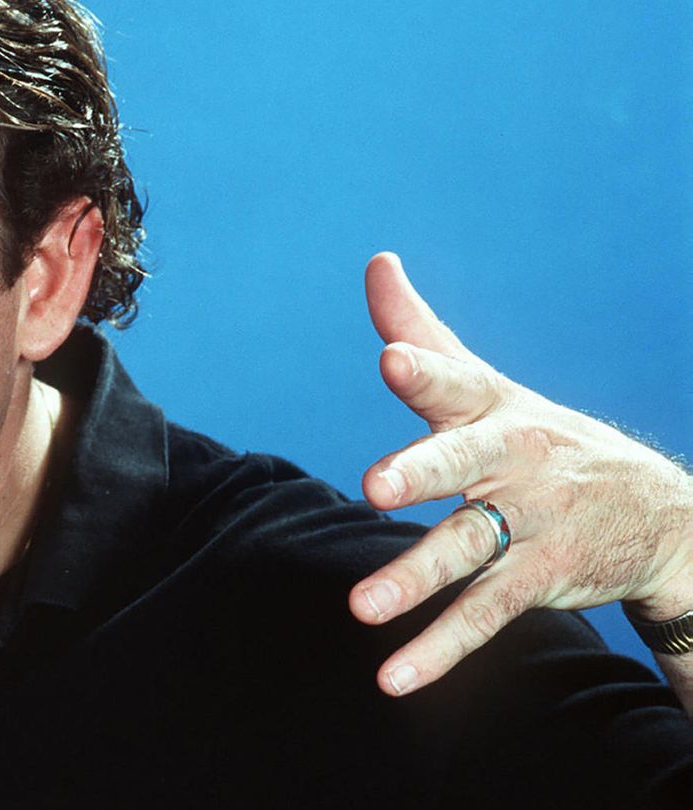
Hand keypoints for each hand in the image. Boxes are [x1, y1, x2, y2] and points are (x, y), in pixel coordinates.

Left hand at [347, 252, 692, 696]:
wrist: (656, 512)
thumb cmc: (538, 439)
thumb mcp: (487, 385)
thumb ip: (421, 334)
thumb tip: (376, 262)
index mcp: (491, 409)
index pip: (455, 381)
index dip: (424, 370)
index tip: (392, 357)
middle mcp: (510, 460)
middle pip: (461, 461)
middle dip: (422, 470)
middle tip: (375, 486)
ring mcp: (528, 521)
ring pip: (465, 548)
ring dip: (414, 579)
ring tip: (360, 609)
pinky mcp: (538, 578)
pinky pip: (482, 615)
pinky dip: (439, 650)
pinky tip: (392, 678)